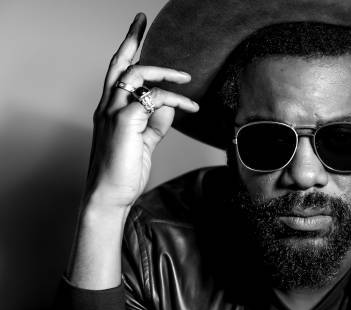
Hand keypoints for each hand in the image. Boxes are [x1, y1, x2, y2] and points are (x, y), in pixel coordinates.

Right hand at [86, 13, 198, 210]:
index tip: (137, 30)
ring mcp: (113, 113)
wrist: (110, 196)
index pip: (118, 72)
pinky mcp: (124, 122)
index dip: (127, 48)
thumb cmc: (124, 171)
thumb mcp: (144, 142)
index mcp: (111, 109)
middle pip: (119, 63)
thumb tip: (169, 106)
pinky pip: (152, 99)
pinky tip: (189, 106)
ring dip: (165, 72)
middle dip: (131, 38)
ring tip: (186, 79)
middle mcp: (108, 106)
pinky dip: (173, 99)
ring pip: (137, 75)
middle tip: (141, 18)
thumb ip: (156, 124)